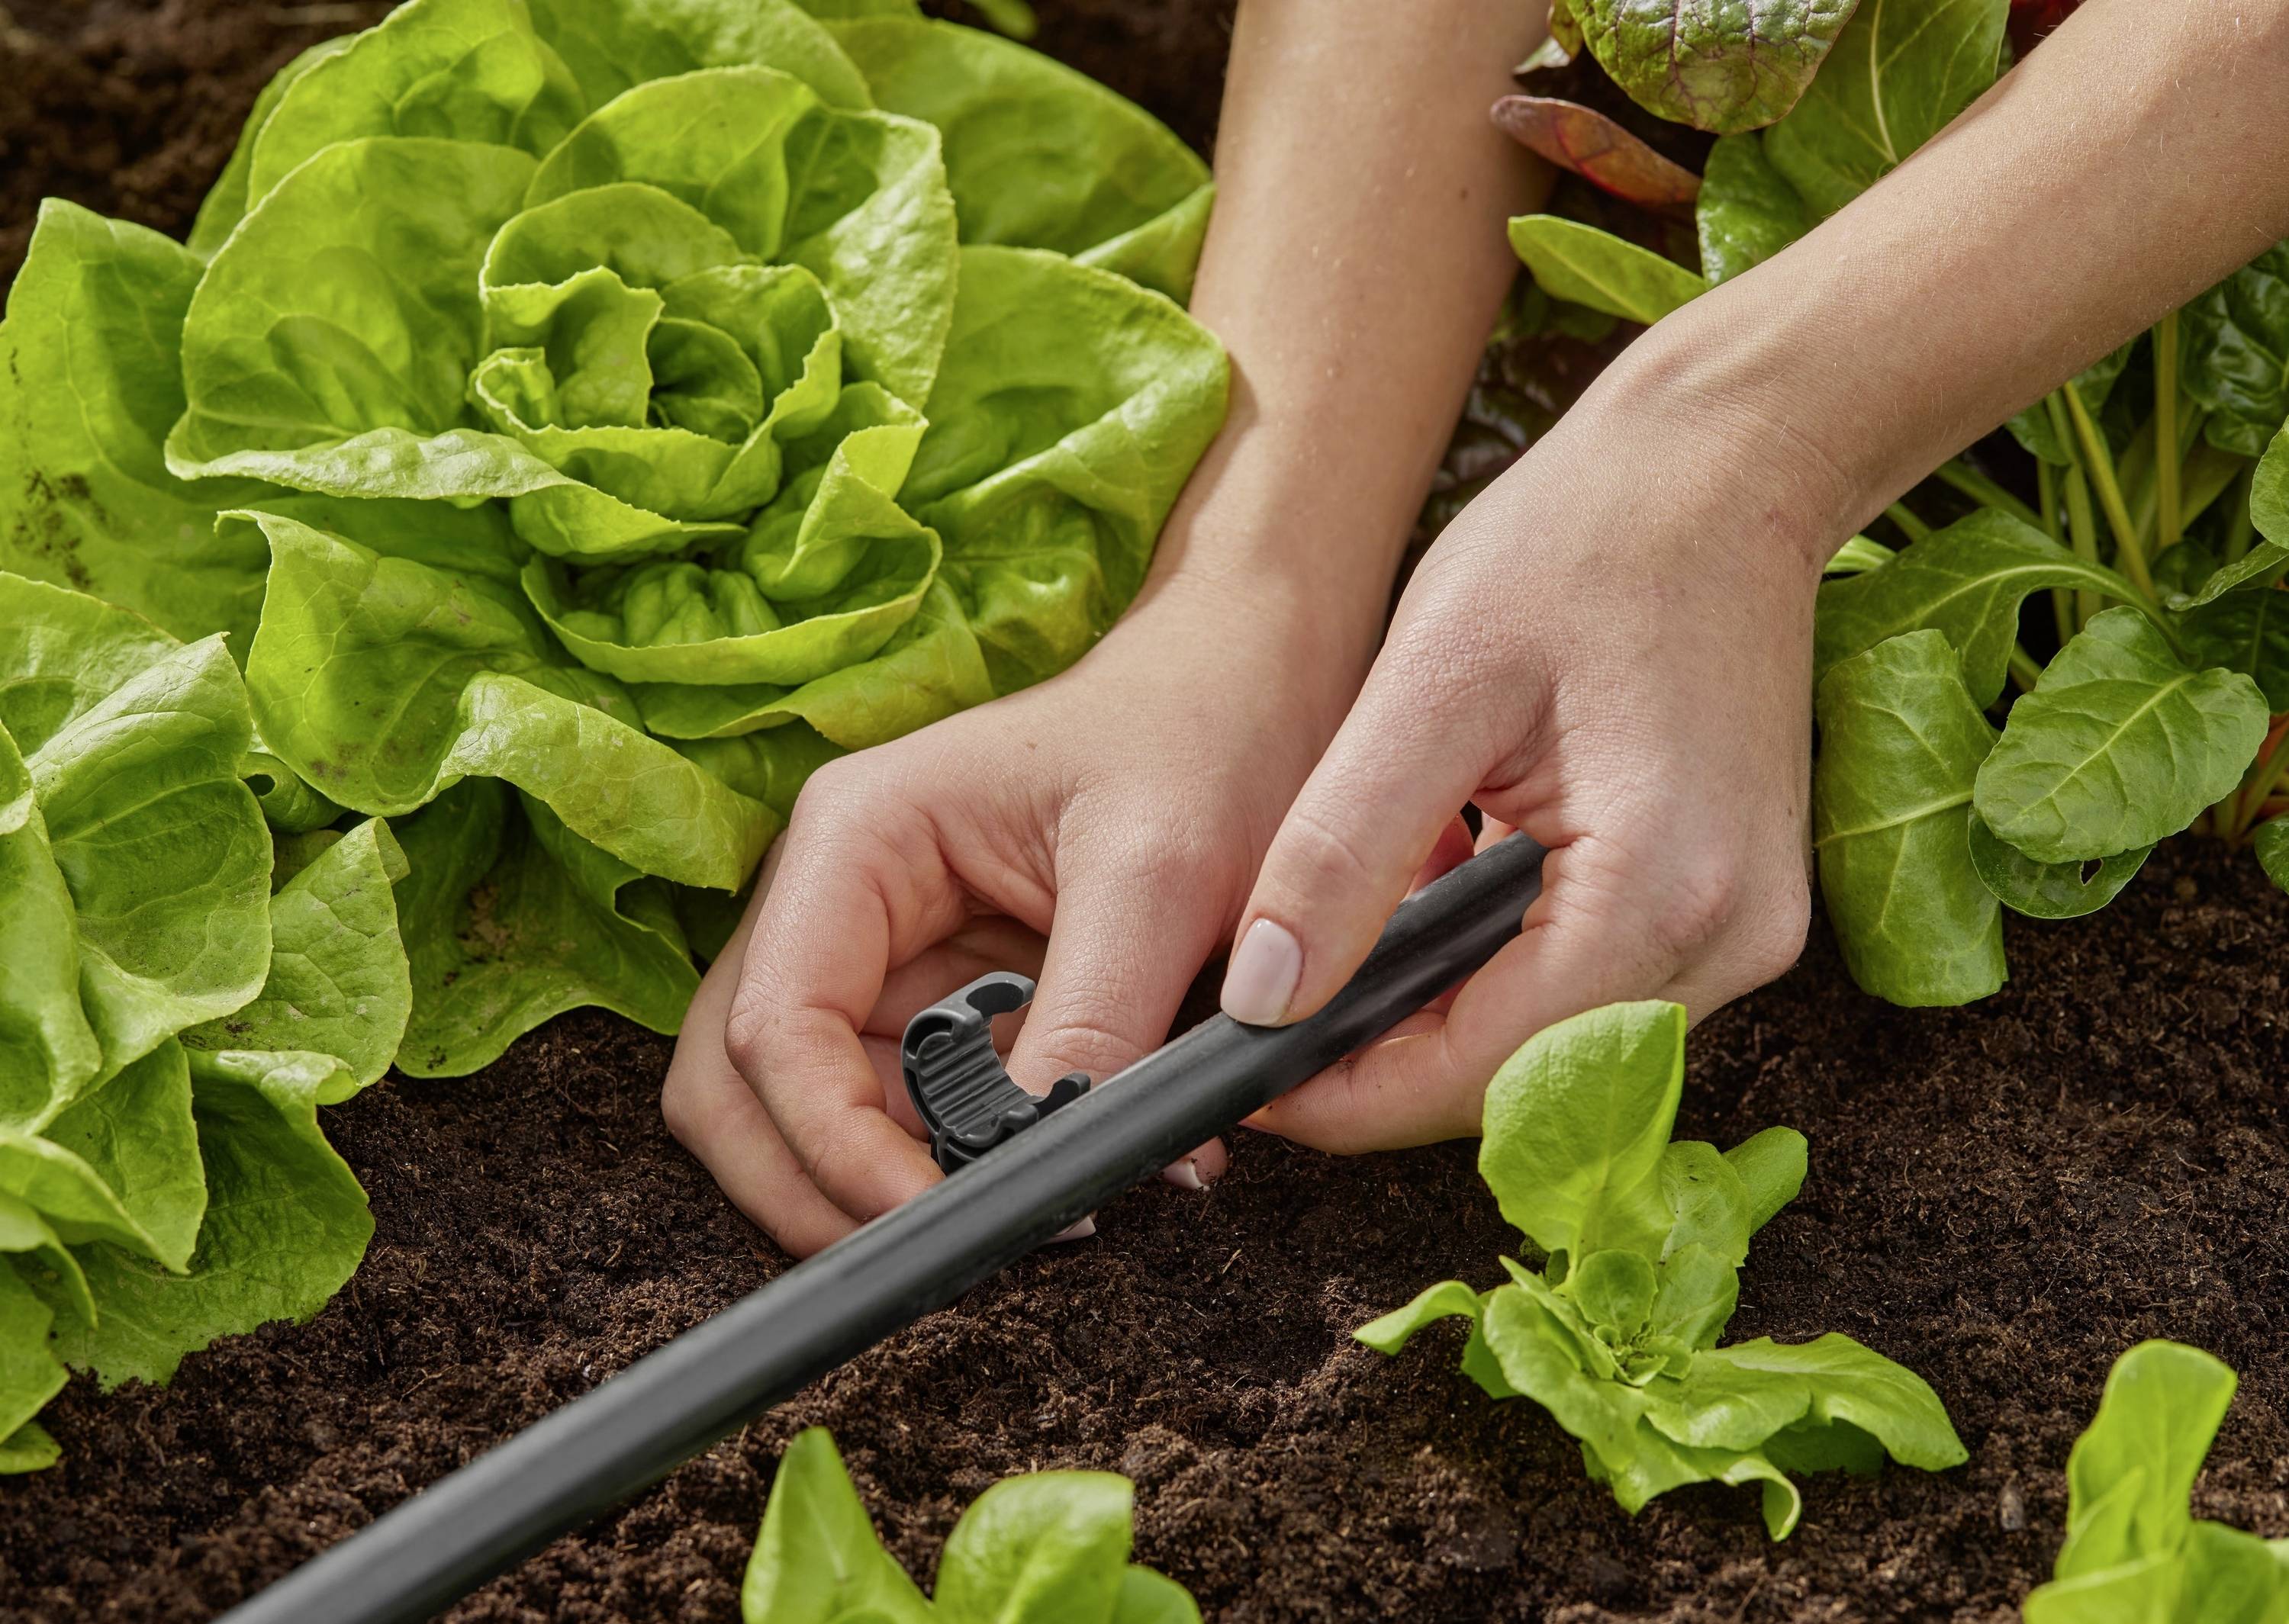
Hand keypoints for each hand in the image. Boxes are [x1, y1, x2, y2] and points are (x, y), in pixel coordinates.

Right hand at [660, 572, 1367, 1256]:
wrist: (1251, 686)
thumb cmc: (1202, 739)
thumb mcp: (1161, 875)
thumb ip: (1094, 1022)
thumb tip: (1043, 1171)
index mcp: (855, 839)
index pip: (773, 1029)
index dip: (831, 1150)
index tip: (936, 1223)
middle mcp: (835, 898)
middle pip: (742, 1090)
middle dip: (820, 1191)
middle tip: (949, 1252)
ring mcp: (876, 954)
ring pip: (809, 1118)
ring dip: (889, 1190)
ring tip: (1031, 1218)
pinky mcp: (936, 999)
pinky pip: (905, 1113)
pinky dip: (956, 1168)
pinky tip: (1056, 1176)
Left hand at [1225, 349, 1844, 1150]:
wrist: (1722, 468)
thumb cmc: (1579, 543)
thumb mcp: (1428, 685)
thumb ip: (1340, 852)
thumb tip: (1261, 999)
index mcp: (1658, 893)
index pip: (1479, 1073)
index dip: (1346, 1097)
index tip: (1241, 1076)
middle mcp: (1729, 942)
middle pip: (1522, 1083)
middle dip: (1384, 1070)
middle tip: (1266, 1021)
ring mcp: (1747, 933)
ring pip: (1556, 1054)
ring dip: (1440, 1024)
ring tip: (1338, 958)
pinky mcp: (1734, 911)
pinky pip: (1594, 996)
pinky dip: (1498, 978)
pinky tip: (1436, 911)